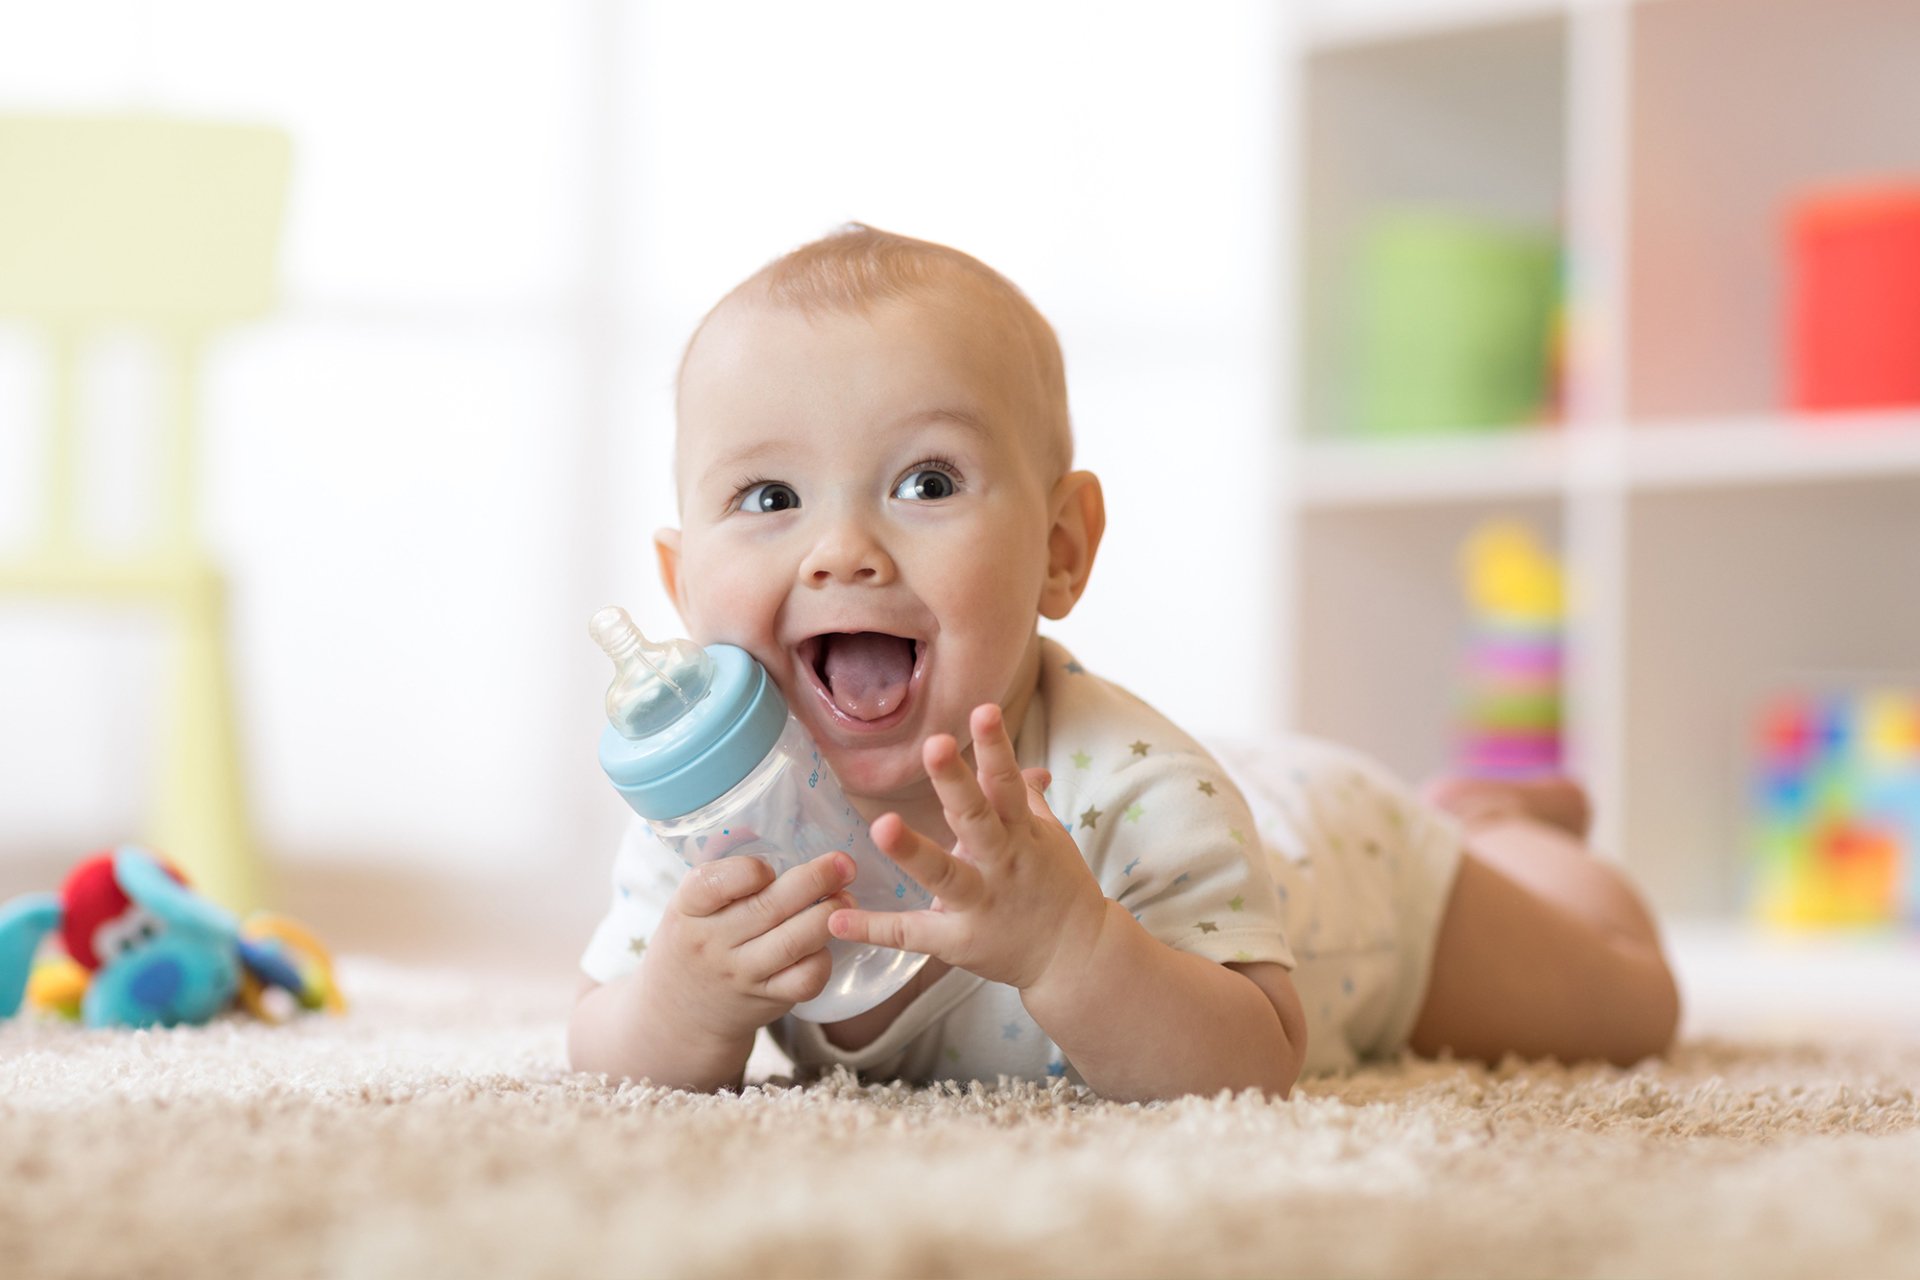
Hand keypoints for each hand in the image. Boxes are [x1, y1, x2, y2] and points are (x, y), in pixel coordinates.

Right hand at [641, 852, 858, 1044]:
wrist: (678, 1014)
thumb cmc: (696, 940)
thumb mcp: (691, 906)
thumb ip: (726, 875)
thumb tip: (787, 829)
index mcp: (687, 908)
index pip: (713, 883)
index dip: (749, 870)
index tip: (770, 866)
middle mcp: (712, 942)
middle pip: (769, 907)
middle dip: (815, 880)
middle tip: (843, 863)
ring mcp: (740, 974)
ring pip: (794, 942)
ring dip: (828, 915)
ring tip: (847, 898)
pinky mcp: (766, 1000)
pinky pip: (805, 979)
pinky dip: (824, 958)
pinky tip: (828, 942)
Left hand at [827, 703, 1111, 991]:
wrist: (1077, 956)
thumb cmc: (1058, 887)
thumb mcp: (1050, 838)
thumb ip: (1029, 801)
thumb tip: (1026, 765)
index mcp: (1022, 834)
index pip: (1008, 783)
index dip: (995, 748)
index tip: (982, 711)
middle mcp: (1001, 863)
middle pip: (977, 817)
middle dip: (956, 783)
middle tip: (934, 744)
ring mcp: (981, 903)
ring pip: (945, 874)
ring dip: (912, 850)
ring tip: (879, 825)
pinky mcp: (959, 941)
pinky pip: (912, 933)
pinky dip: (874, 928)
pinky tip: (836, 918)